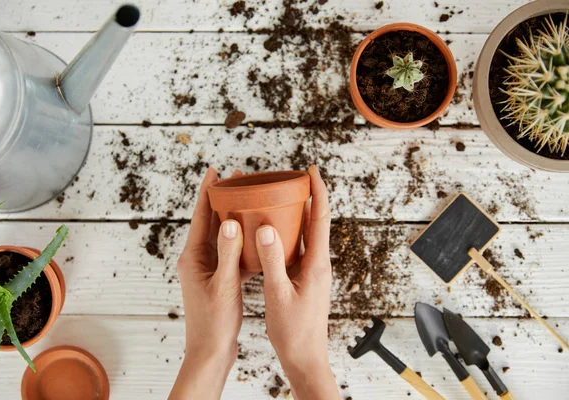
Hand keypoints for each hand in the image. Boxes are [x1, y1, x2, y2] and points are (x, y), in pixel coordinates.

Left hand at [169, 168, 249, 399]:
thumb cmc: (213, 322)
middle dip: (223, 199)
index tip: (214, 171)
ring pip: (223, 236)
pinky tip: (257, 235)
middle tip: (238, 178)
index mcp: (193, 257)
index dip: (207, 192)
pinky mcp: (219, 279)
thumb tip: (230, 221)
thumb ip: (228, 253)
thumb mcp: (223, 286)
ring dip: (235, 218)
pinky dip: (243, 242)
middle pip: (211, 221)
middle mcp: (198, 259)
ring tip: (249, 200)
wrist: (210, 351)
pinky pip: (232, 253)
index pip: (200, 216)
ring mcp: (209, 269)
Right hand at [256, 165, 338, 399]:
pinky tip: (271, 232)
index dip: (318, 191)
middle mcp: (318, 263)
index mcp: (316, 264)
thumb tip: (266, 227)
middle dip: (306, 197)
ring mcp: (312, 271)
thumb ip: (273, 260)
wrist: (305, 357)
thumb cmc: (294, 331)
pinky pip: (296, 249)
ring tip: (278, 198)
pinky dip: (286, 235)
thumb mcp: (278, 294)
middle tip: (290, 178)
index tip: (311, 169)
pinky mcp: (304, 278)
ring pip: (305, 235)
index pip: (320, 218)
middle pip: (314, 221)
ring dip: (295, 215)